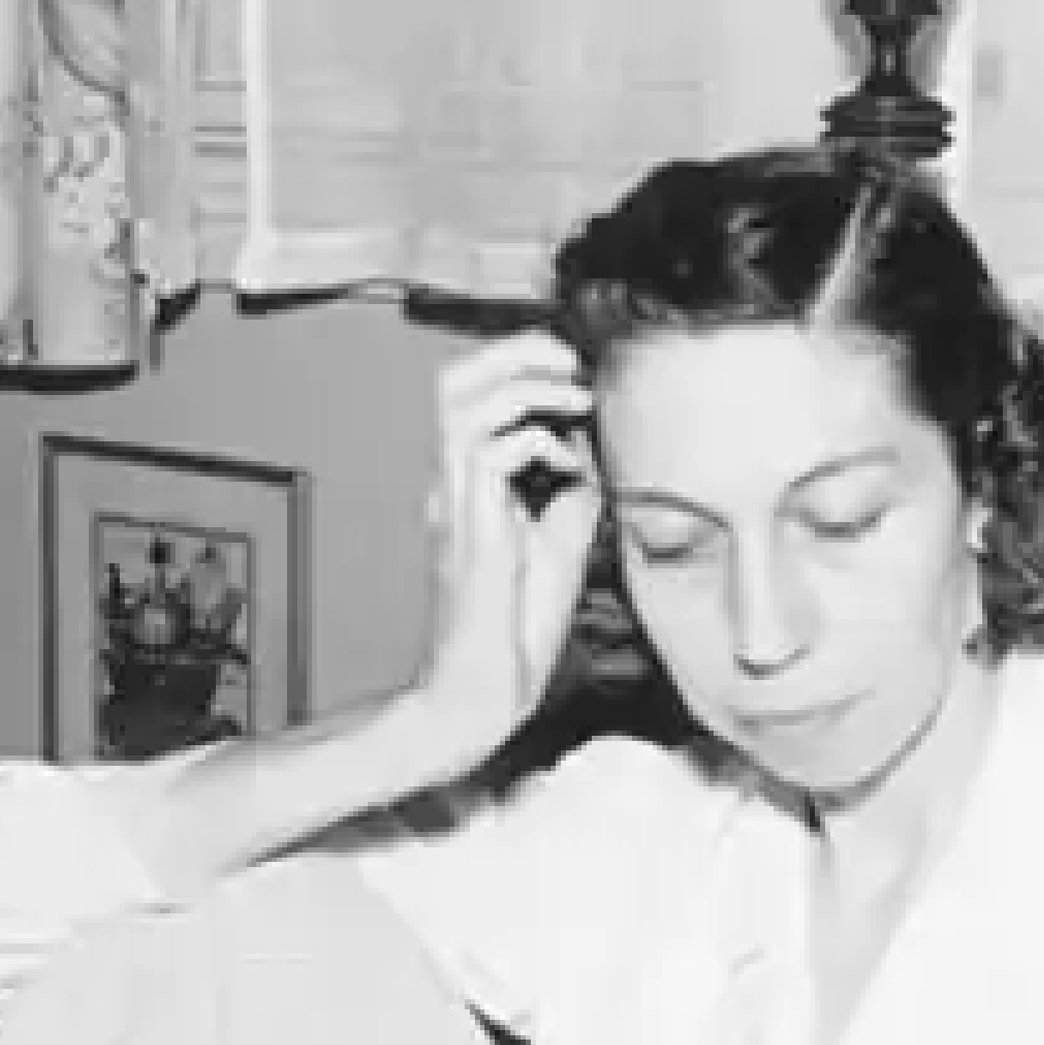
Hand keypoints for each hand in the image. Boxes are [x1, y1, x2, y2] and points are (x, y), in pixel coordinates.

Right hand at [413, 330, 606, 770]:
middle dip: (517, 353)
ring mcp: (453, 501)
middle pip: (454, 378)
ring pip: (463, 397)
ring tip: (576, 398)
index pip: (476, 394)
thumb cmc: (514, 631)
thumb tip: (592, 455)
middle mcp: (451, 485)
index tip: (578, 379)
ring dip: (528, 384)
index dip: (524, 368)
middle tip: (572, 366)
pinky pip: (491, 448)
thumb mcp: (561, 544)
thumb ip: (572, 495)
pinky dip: (537, 442)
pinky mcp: (468, 524)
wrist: (483, 691)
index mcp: (469, 486)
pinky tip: (569, 466)